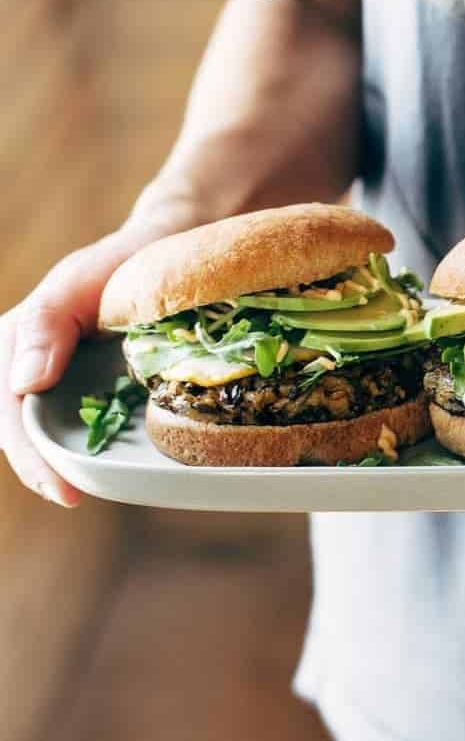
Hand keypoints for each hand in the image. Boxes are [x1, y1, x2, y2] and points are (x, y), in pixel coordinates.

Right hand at [1, 223, 176, 506]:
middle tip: (70, 496)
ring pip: (33, 424)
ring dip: (47, 460)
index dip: (29, 451)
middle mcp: (27, 355)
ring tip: (74, 491)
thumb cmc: (128, 260)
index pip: (8, 404)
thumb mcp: (85, 280)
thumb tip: (24, 385)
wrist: (173, 244)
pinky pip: (64, 415)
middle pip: (14, 422)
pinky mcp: (80, 376)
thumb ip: (48, 322)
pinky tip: (89, 468)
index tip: (61, 487)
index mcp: (20, 335)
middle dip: (35, 465)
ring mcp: (52, 368)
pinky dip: (68, 443)